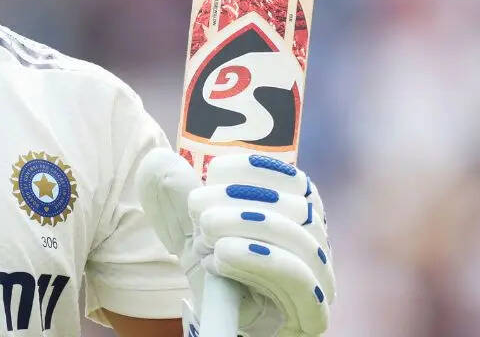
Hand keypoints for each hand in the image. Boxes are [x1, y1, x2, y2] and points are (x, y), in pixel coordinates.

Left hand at [137, 151, 334, 336]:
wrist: (221, 330)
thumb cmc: (213, 275)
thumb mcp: (189, 231)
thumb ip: (175, 196)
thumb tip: (158, 160)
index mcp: (297, 216)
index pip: (294, 182)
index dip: (256, 169)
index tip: (214, 172)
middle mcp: (316, 244)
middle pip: (299, 210)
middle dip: (244, 201)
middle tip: (199, 209)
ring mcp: (320, 281)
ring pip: (301, 242)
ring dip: (248, 227)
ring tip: (205, 234)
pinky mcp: (314, 314)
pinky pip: (300, 281)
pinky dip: (261, 260)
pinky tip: (223, 255)